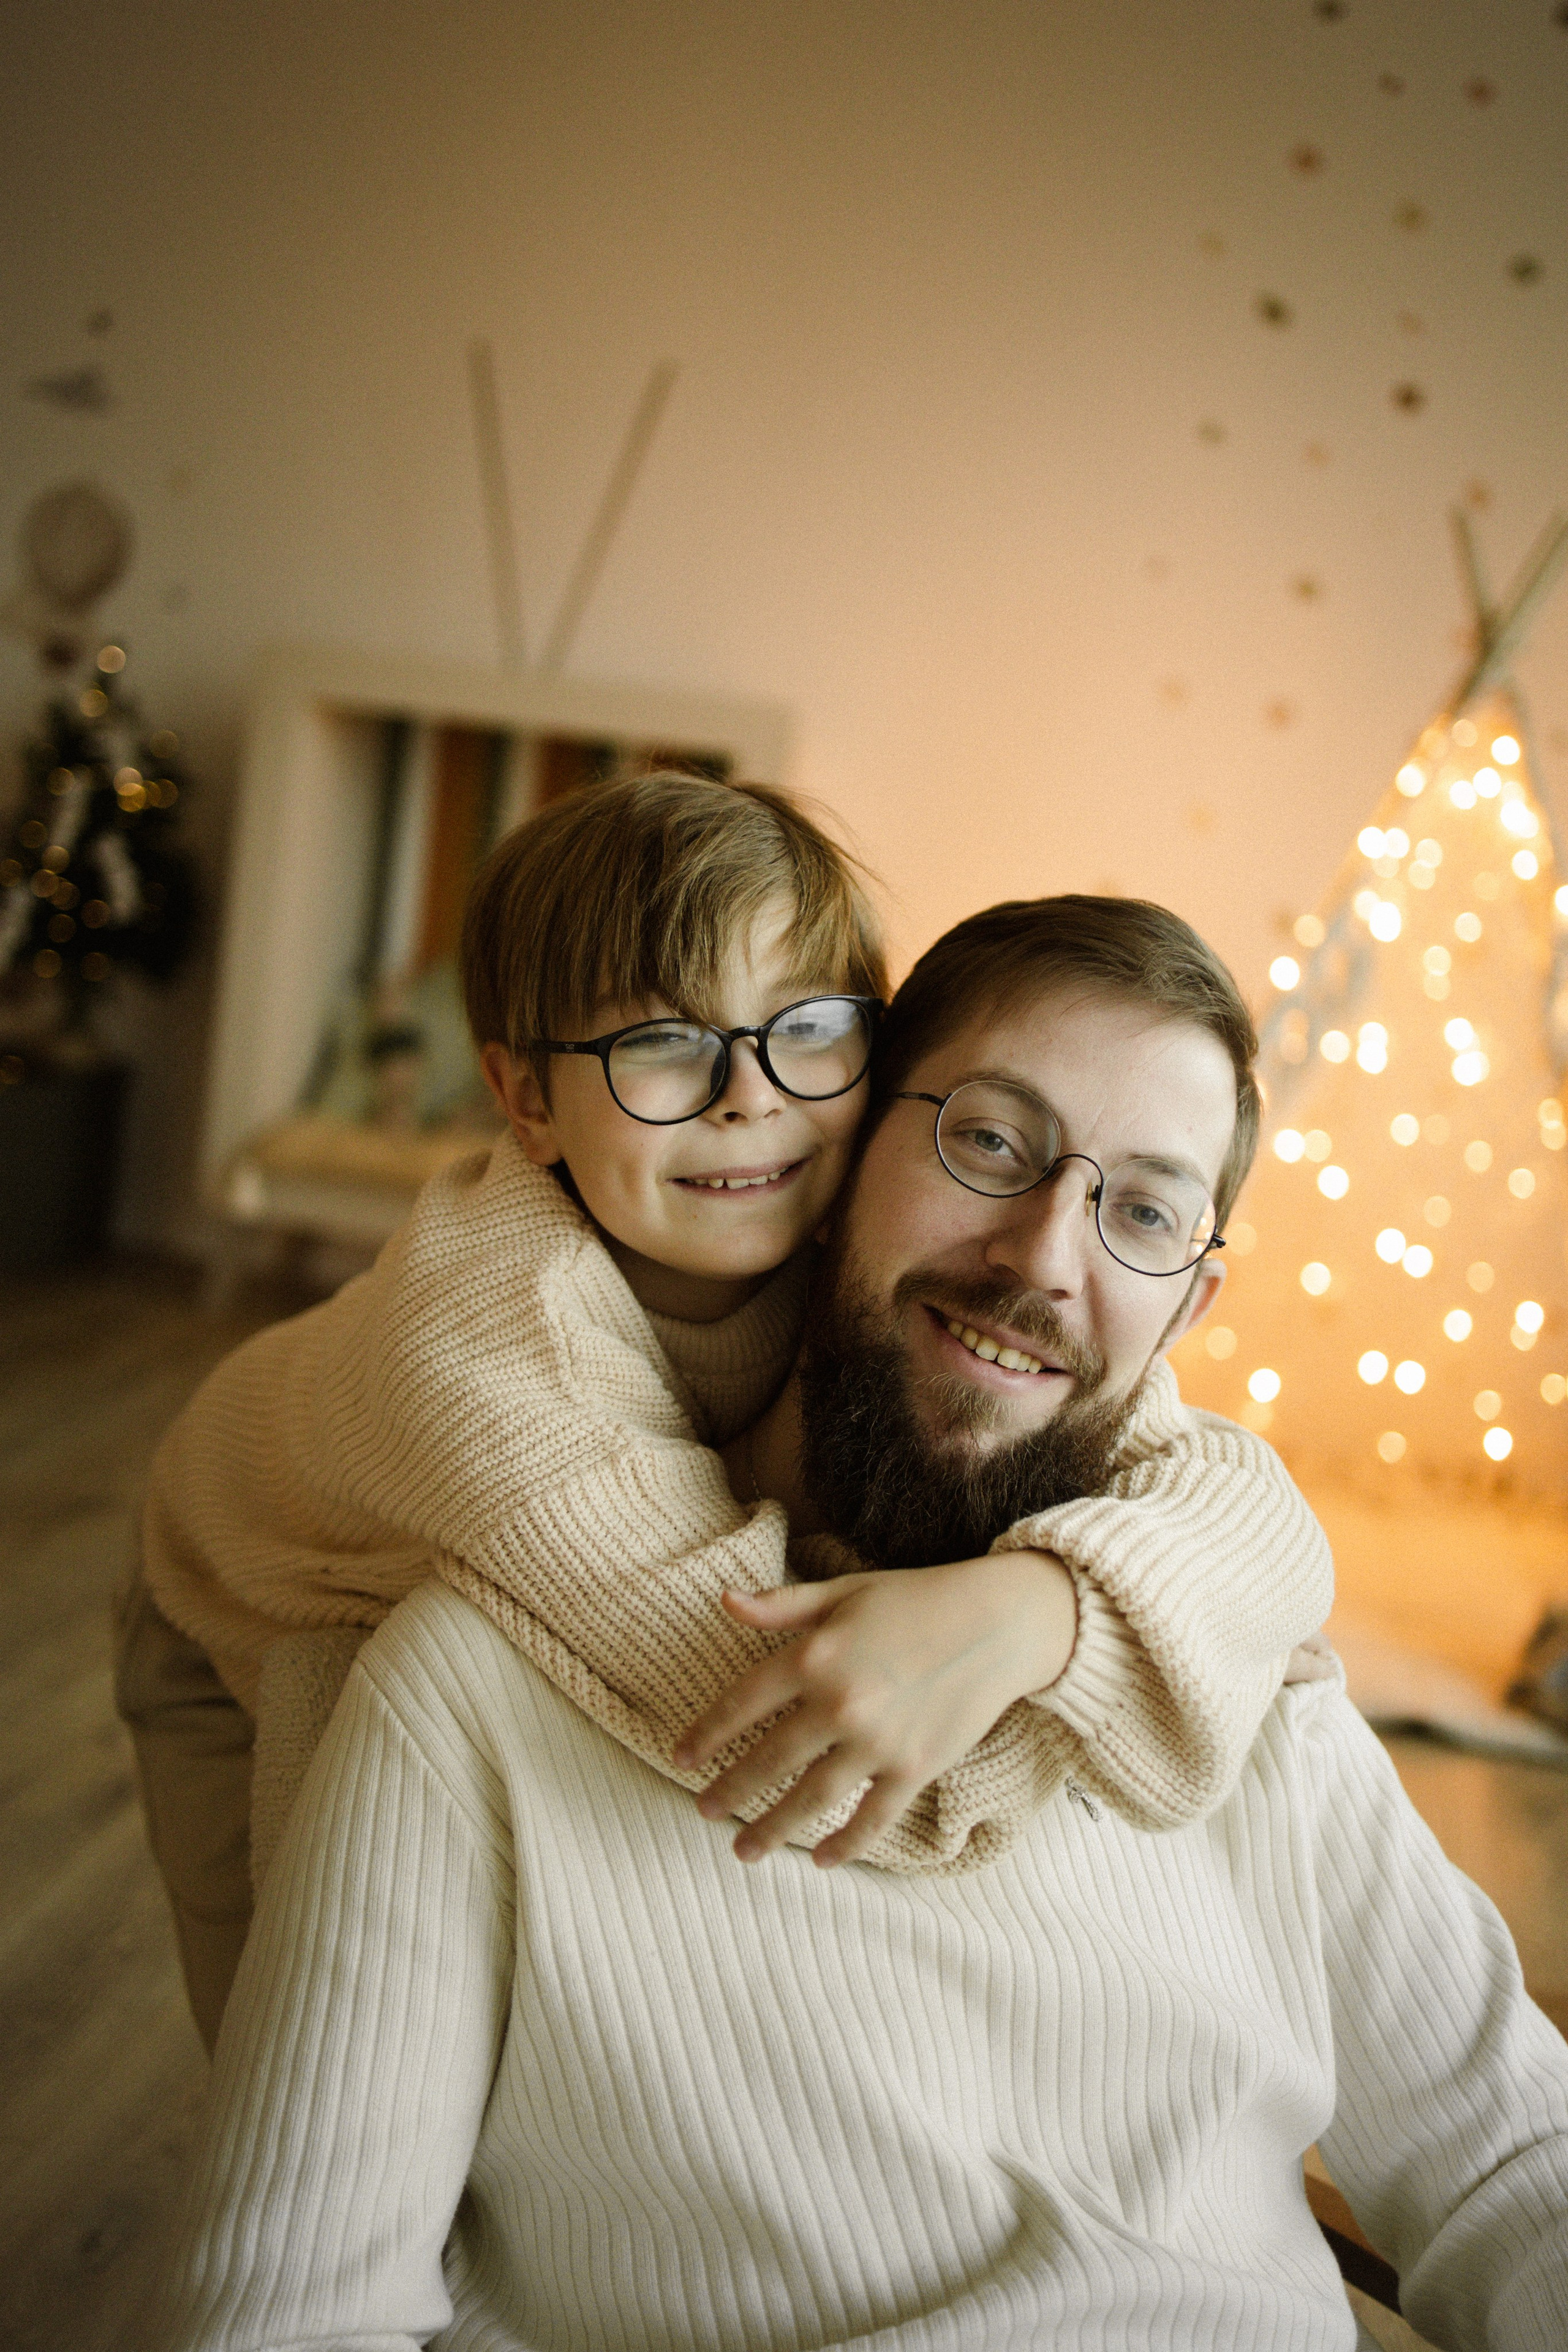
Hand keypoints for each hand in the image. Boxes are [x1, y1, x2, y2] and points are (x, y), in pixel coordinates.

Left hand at [671, 1551, 1076, 1868]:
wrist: (998, 1621)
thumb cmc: (916, 1599)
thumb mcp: (844, 1592)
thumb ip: (782, 1605)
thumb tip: (723, 1601)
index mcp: (814, 1655)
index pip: (741, 1703)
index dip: (706, 1734)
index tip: (680, 1758)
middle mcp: (839, 1703)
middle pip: (769, 1760)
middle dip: (731, 1791)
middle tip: (705, 1812)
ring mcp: (878, 1742)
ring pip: (810, 1799)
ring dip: (771, 1828)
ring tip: (743, 1849)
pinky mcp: (915, 1768)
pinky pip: (870, 1818)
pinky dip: (843, 1844)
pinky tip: (820, 1859)